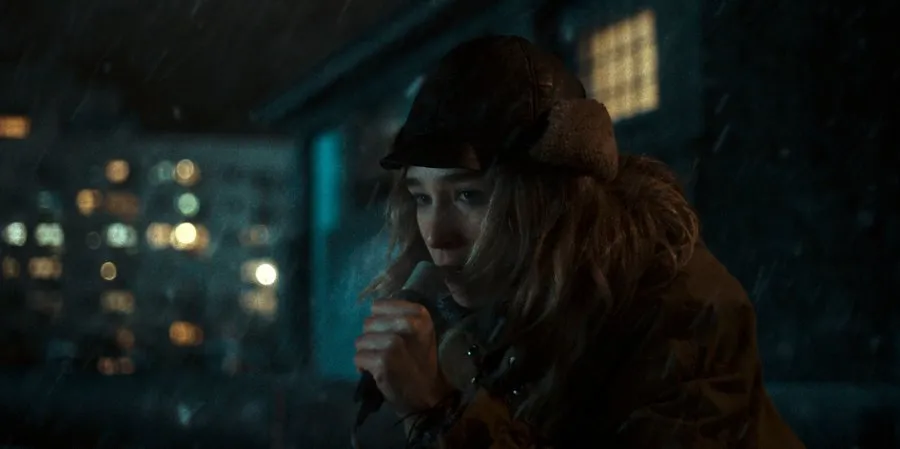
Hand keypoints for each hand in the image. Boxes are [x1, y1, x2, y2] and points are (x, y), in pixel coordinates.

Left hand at [354, 299, 451, 416]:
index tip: (387, 334)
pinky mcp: (383, 361)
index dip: (377, 321)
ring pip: (360, 340)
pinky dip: (362, 366)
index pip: (378, 305)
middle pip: (368, 322)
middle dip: (370, 337)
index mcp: (419, 314)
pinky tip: (375, 372)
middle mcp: (408, 324)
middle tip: (383, 351)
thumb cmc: (420, 362)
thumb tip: (371, 310)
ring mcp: (394, 343)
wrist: (428, 395)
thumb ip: (398, 317)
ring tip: (380, 362)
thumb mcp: (419, 332)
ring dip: (366, 353)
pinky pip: (358, 357)